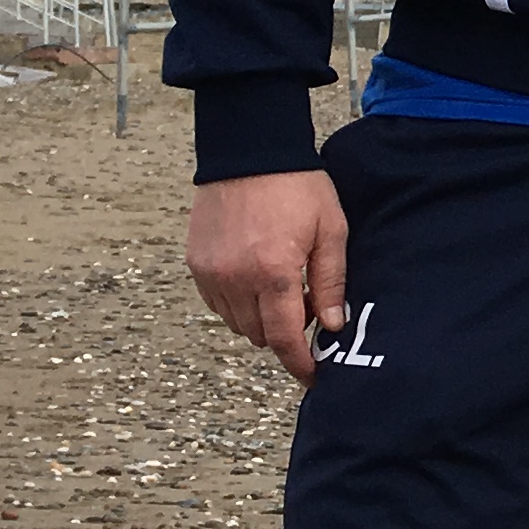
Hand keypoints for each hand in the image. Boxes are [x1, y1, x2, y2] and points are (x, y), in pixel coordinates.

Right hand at [188, 169, 350, 381]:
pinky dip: (237, 304)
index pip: (284, 338)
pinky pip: (217, 303)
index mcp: (273, 273)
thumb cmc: (298, 187)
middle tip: (307, 308)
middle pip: (259, 335)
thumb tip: (331, 326)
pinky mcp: (196, 263)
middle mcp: (236, 279)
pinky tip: (256, 280)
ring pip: (237, 323)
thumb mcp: (331, 231)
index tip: (312, 376)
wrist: (250, 152)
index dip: (299, 364)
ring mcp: (211, 272)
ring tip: (282, 288)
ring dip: (261, 319)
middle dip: (285, 334)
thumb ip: (331, 283)